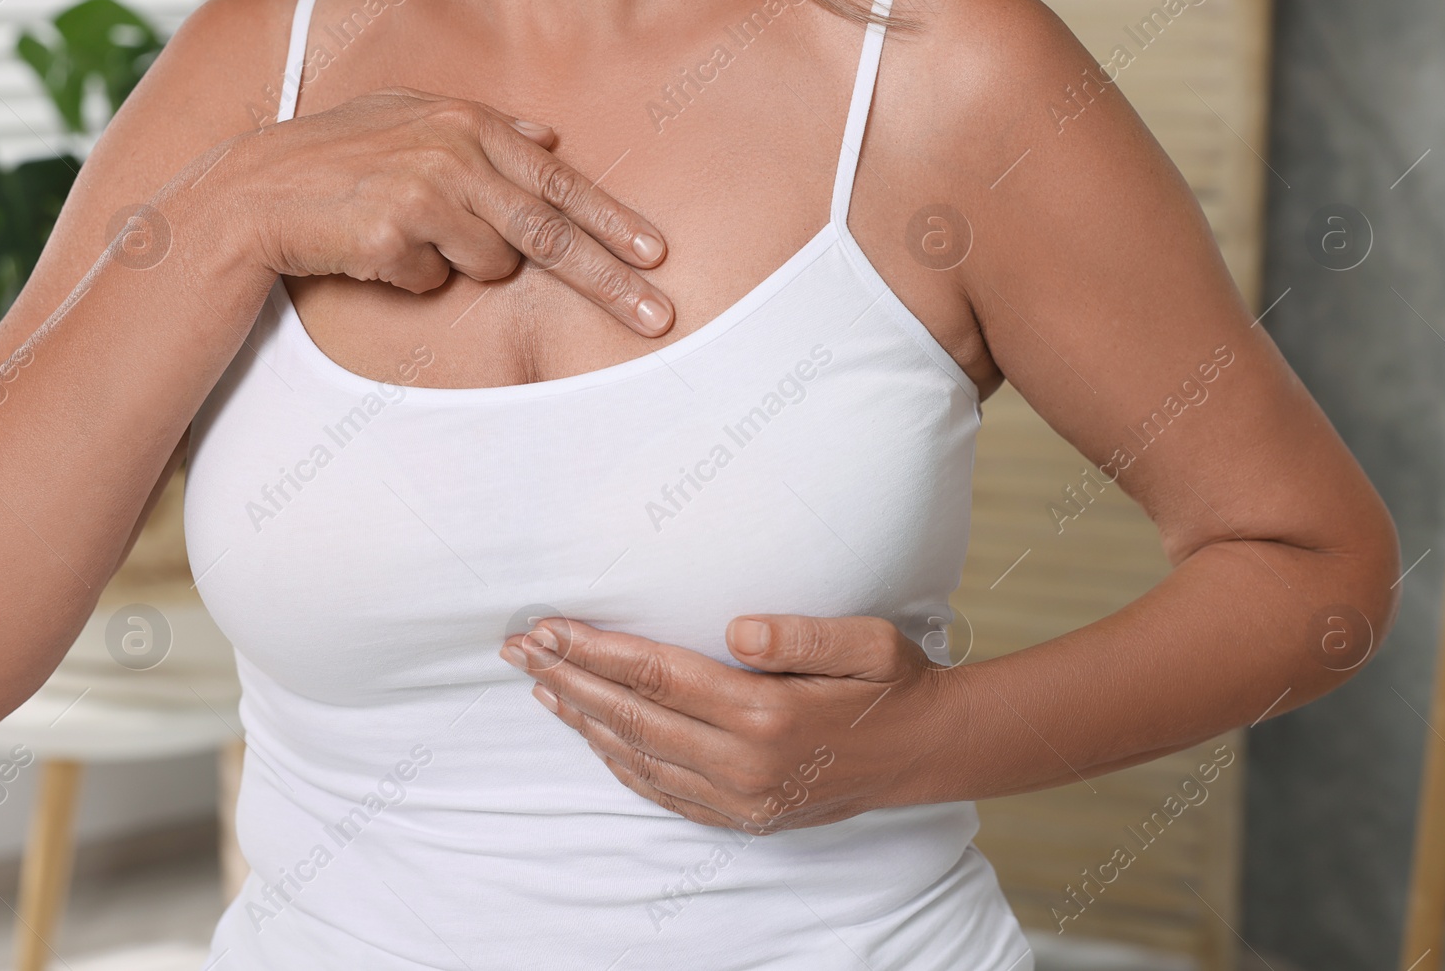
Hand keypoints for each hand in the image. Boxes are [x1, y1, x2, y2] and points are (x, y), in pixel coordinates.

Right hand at [195, 87, 673, 335]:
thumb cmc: (339, 157)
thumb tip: (549, 134)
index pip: (560, 182)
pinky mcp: (394, 237)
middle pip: (552, 234)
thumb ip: (484, 126)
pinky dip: (412, 277)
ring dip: (461, 264)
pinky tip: (373, 248)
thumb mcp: (408, 118)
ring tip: (409, 234)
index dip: (612, 221)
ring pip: (491, 265)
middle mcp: (454, 156)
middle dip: (612, 282)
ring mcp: (424, 195)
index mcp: (468, 126)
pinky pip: (433, 282)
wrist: (255, 190)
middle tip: (659, 318)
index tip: (656, 254)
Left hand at [499, 614, 954, 832]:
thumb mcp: (867, 642)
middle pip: (631, 718)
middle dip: (569, 680)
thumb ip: (801, 635)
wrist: (925, 753)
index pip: (656, 675)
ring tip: (542, 685)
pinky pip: (662, 791)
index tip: (550, 627)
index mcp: (765, 715)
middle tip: (520, 650)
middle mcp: (743, 765)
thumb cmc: (891, 685)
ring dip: (583, 720)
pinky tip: (594, 735)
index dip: (595, 650)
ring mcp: (739, 799)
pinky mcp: (742, 817)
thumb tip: (736, 628)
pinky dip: (619, 762)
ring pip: (638, 758)